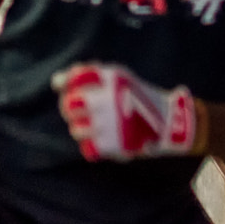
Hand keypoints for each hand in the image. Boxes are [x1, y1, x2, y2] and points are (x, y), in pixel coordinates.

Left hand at [51, 62, 203, 161]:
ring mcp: (112, 125)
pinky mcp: (115, 146)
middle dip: (71, 108)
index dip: (65, 84)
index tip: (65, 88)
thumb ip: (87, 74)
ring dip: (81, 128)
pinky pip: (88, 148)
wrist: (168, 123)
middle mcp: (111, 101)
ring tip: (96, 126)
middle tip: (80, 110)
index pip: (75, 79)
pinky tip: (102, 139)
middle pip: (70, 106)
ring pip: (76, 130)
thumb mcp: (117, 76)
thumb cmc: (137, 96)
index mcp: (112, 80)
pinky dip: (92, 145)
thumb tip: (56, 82)